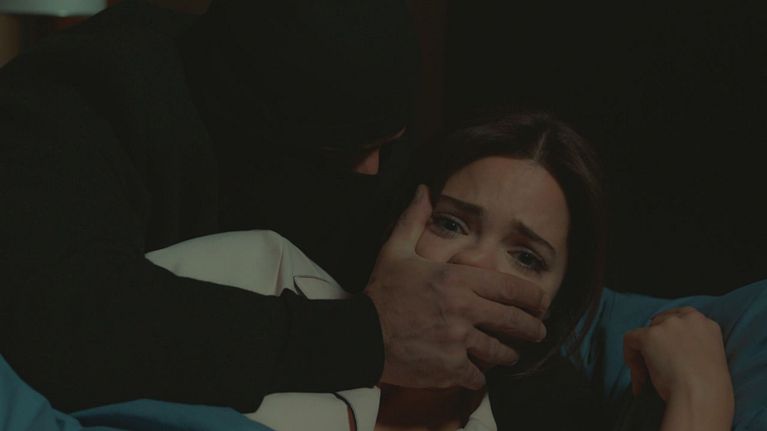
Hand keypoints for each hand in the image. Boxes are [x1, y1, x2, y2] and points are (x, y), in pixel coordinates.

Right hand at [364, 185, 549, 389]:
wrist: (360, 335)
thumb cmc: (381, 293)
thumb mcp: (395, 251)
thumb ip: (413, 220)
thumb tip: (423, 190)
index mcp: (458, 280)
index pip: (510, 288)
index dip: (532, 298)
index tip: (541, 303)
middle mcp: (464, 309)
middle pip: (514, 322)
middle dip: (533, 329)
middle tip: (539, 332)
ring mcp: (458, 340)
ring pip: (500, 352)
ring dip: (509, 355)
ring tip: (510, 355)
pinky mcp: (449, 367)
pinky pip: (477, 376)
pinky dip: (478, 376)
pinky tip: (476, 373)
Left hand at [623, 307, 733, 428]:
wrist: (701, 395)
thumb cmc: (708, 388)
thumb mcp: (708, 358)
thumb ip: (692, 346)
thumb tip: (666, 350)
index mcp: (706, 324)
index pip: (681, 316)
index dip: (667, 331)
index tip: (661, 344)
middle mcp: (687, 319)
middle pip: (659, 324)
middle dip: (654, 345)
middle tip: (655, 369)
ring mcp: (668, 325)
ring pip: (645, 334)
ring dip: (643, 355)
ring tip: (647, 379)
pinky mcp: (650, 335)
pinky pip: (629, 340)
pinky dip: (630, 357)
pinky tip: (638, 377)